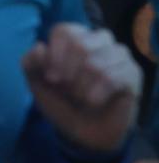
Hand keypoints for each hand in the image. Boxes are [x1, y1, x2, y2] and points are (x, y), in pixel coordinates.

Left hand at [23, 23, 140, 153]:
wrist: (83, 131)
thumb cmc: (61, 101)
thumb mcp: (37, 83)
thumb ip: (31, 63)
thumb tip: (40, 46)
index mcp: (75, 37)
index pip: (64, 31)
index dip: (54, 56)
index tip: (50, 78)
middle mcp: (99, 40)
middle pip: (79, 45)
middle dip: (67, 74)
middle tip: (67, 90)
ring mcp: (119, 55)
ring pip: (95, 64)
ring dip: (80, 88)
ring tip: (81, 97)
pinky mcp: (133, 73)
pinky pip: (112, 78)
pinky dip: (96, 95)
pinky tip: (94, 102)